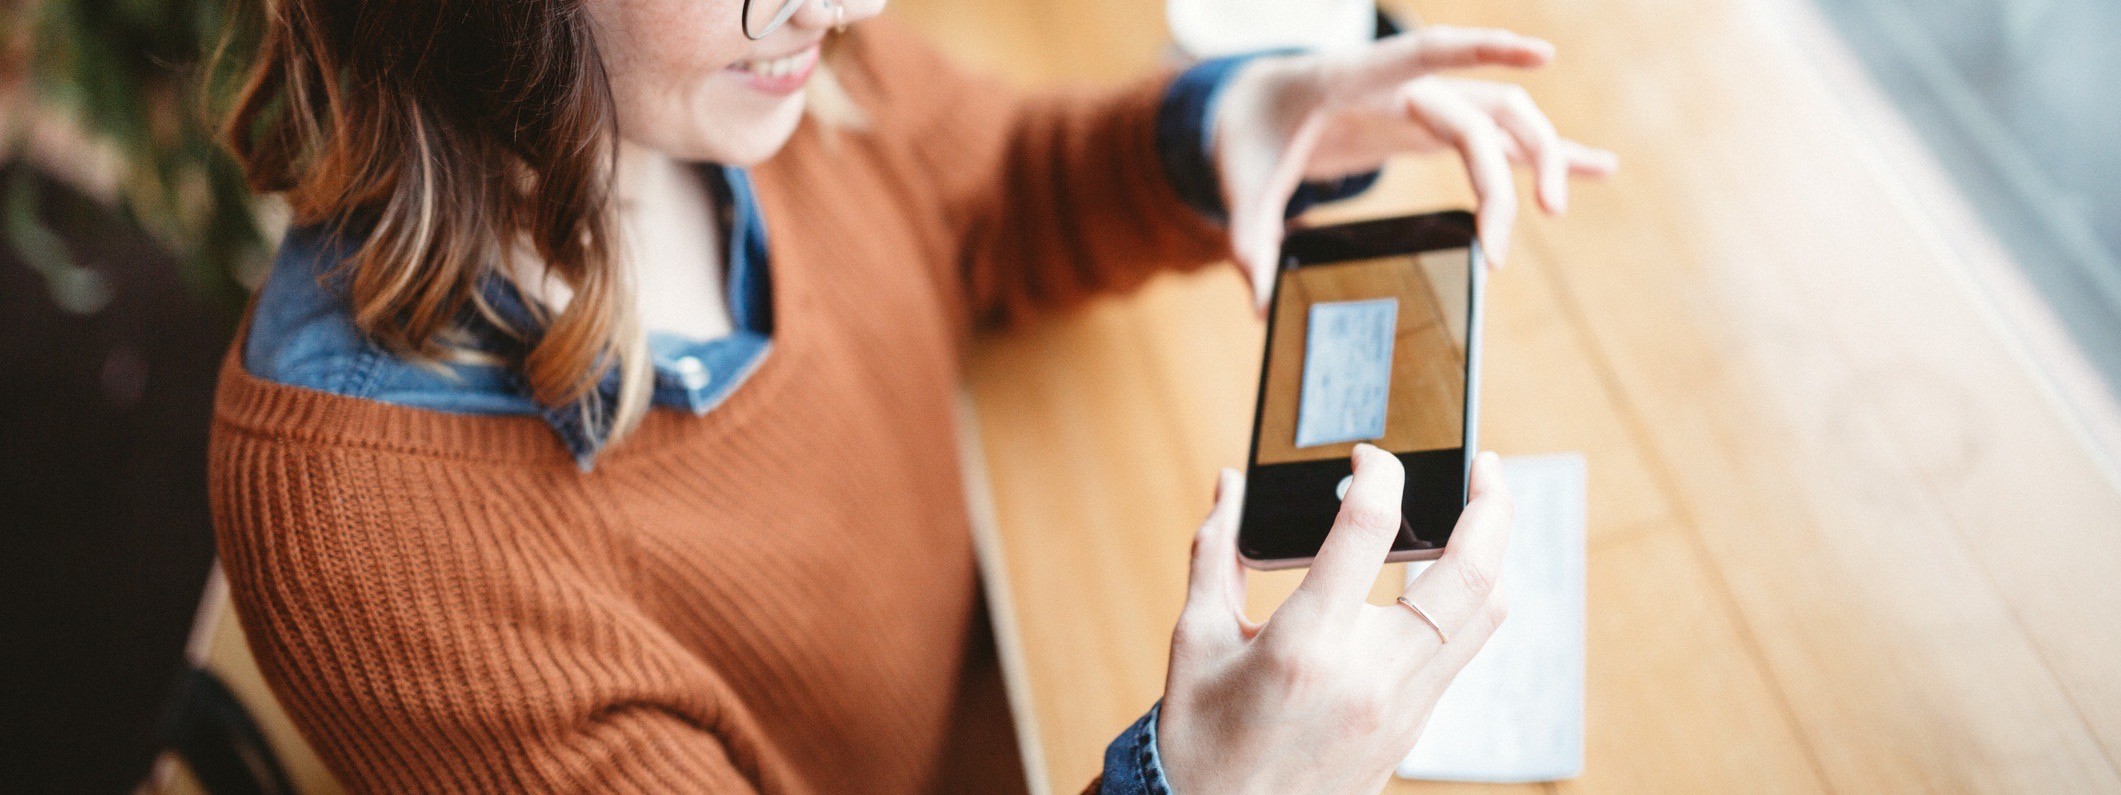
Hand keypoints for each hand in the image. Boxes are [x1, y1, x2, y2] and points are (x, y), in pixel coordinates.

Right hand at [1157, 447, 1513, 793]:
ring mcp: (1402, 710)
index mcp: (1306, 644)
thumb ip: (1217, 551)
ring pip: (1486, 617)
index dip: (1378, 473)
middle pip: (1470, 574)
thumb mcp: (1196, 638)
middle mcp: (1370, 677)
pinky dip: (1465, 606)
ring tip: (1480, 517)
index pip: (1369, 528)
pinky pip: (1461, 655)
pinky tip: (1440, 583)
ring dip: (1493, 557)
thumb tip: (1231, 485)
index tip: (1368, 456)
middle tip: (1486, 464)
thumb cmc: (1200, 736)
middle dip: (1491, 504)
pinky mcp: (1411, 733)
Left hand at [1210, 26, 1620, 309]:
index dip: (1484, 49)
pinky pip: (1502, 138)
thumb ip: (1248, 235)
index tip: (1542, 53)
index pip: (1428, 54)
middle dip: (1501, 176)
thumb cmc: (1252, 132)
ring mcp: (1428, 104)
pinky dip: (1546, 153)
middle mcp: (1404, 86)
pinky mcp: (1437, 127)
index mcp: (1356, 78)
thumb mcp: (1239, 179)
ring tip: (1557, 210)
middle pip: (1478, 114)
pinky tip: (1598, 166)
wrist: (1258, 105)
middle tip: (1500, 248)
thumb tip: (1256, 301)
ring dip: (1540, 157)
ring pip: (1505, 118)